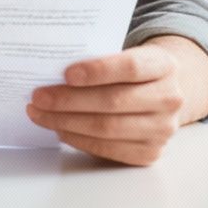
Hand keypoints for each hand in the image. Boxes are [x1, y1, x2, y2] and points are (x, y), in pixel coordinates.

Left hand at [24, 37, 207, 165]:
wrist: (165, 94)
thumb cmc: (134, 72)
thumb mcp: (128, 54)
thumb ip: (100, 60)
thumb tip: (52, 72)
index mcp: (164, 65)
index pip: (130, 68)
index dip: (97, 71)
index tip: (65, 73)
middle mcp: (169, 98)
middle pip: (113, 101)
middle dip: (69, 100)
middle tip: (38, 97)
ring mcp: (162, 129)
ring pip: (107, 128)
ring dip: (66, 122)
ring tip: (40, 114)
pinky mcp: (150, 152)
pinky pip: (108, 149)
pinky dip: (78, 139)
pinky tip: (59, 129)